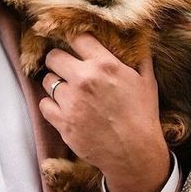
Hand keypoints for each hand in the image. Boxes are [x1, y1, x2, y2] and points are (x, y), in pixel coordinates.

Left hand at [39, 34, 170, 191]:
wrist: (135, 153)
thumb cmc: (143, 116)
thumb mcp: (147, 81)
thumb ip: (139, 57)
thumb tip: (138, 38)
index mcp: (105, 65)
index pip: (77, 38)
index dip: (74, 41)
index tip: (74, 46)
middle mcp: (85, 79)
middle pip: (54, 56)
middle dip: (58, 61)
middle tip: (65, 68)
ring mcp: (71, 101)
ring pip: (47, 80)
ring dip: (55, 84)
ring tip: (67, 91)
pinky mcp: (63, 122)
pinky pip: (44, 104)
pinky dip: (51, 105)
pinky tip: (63, 108)